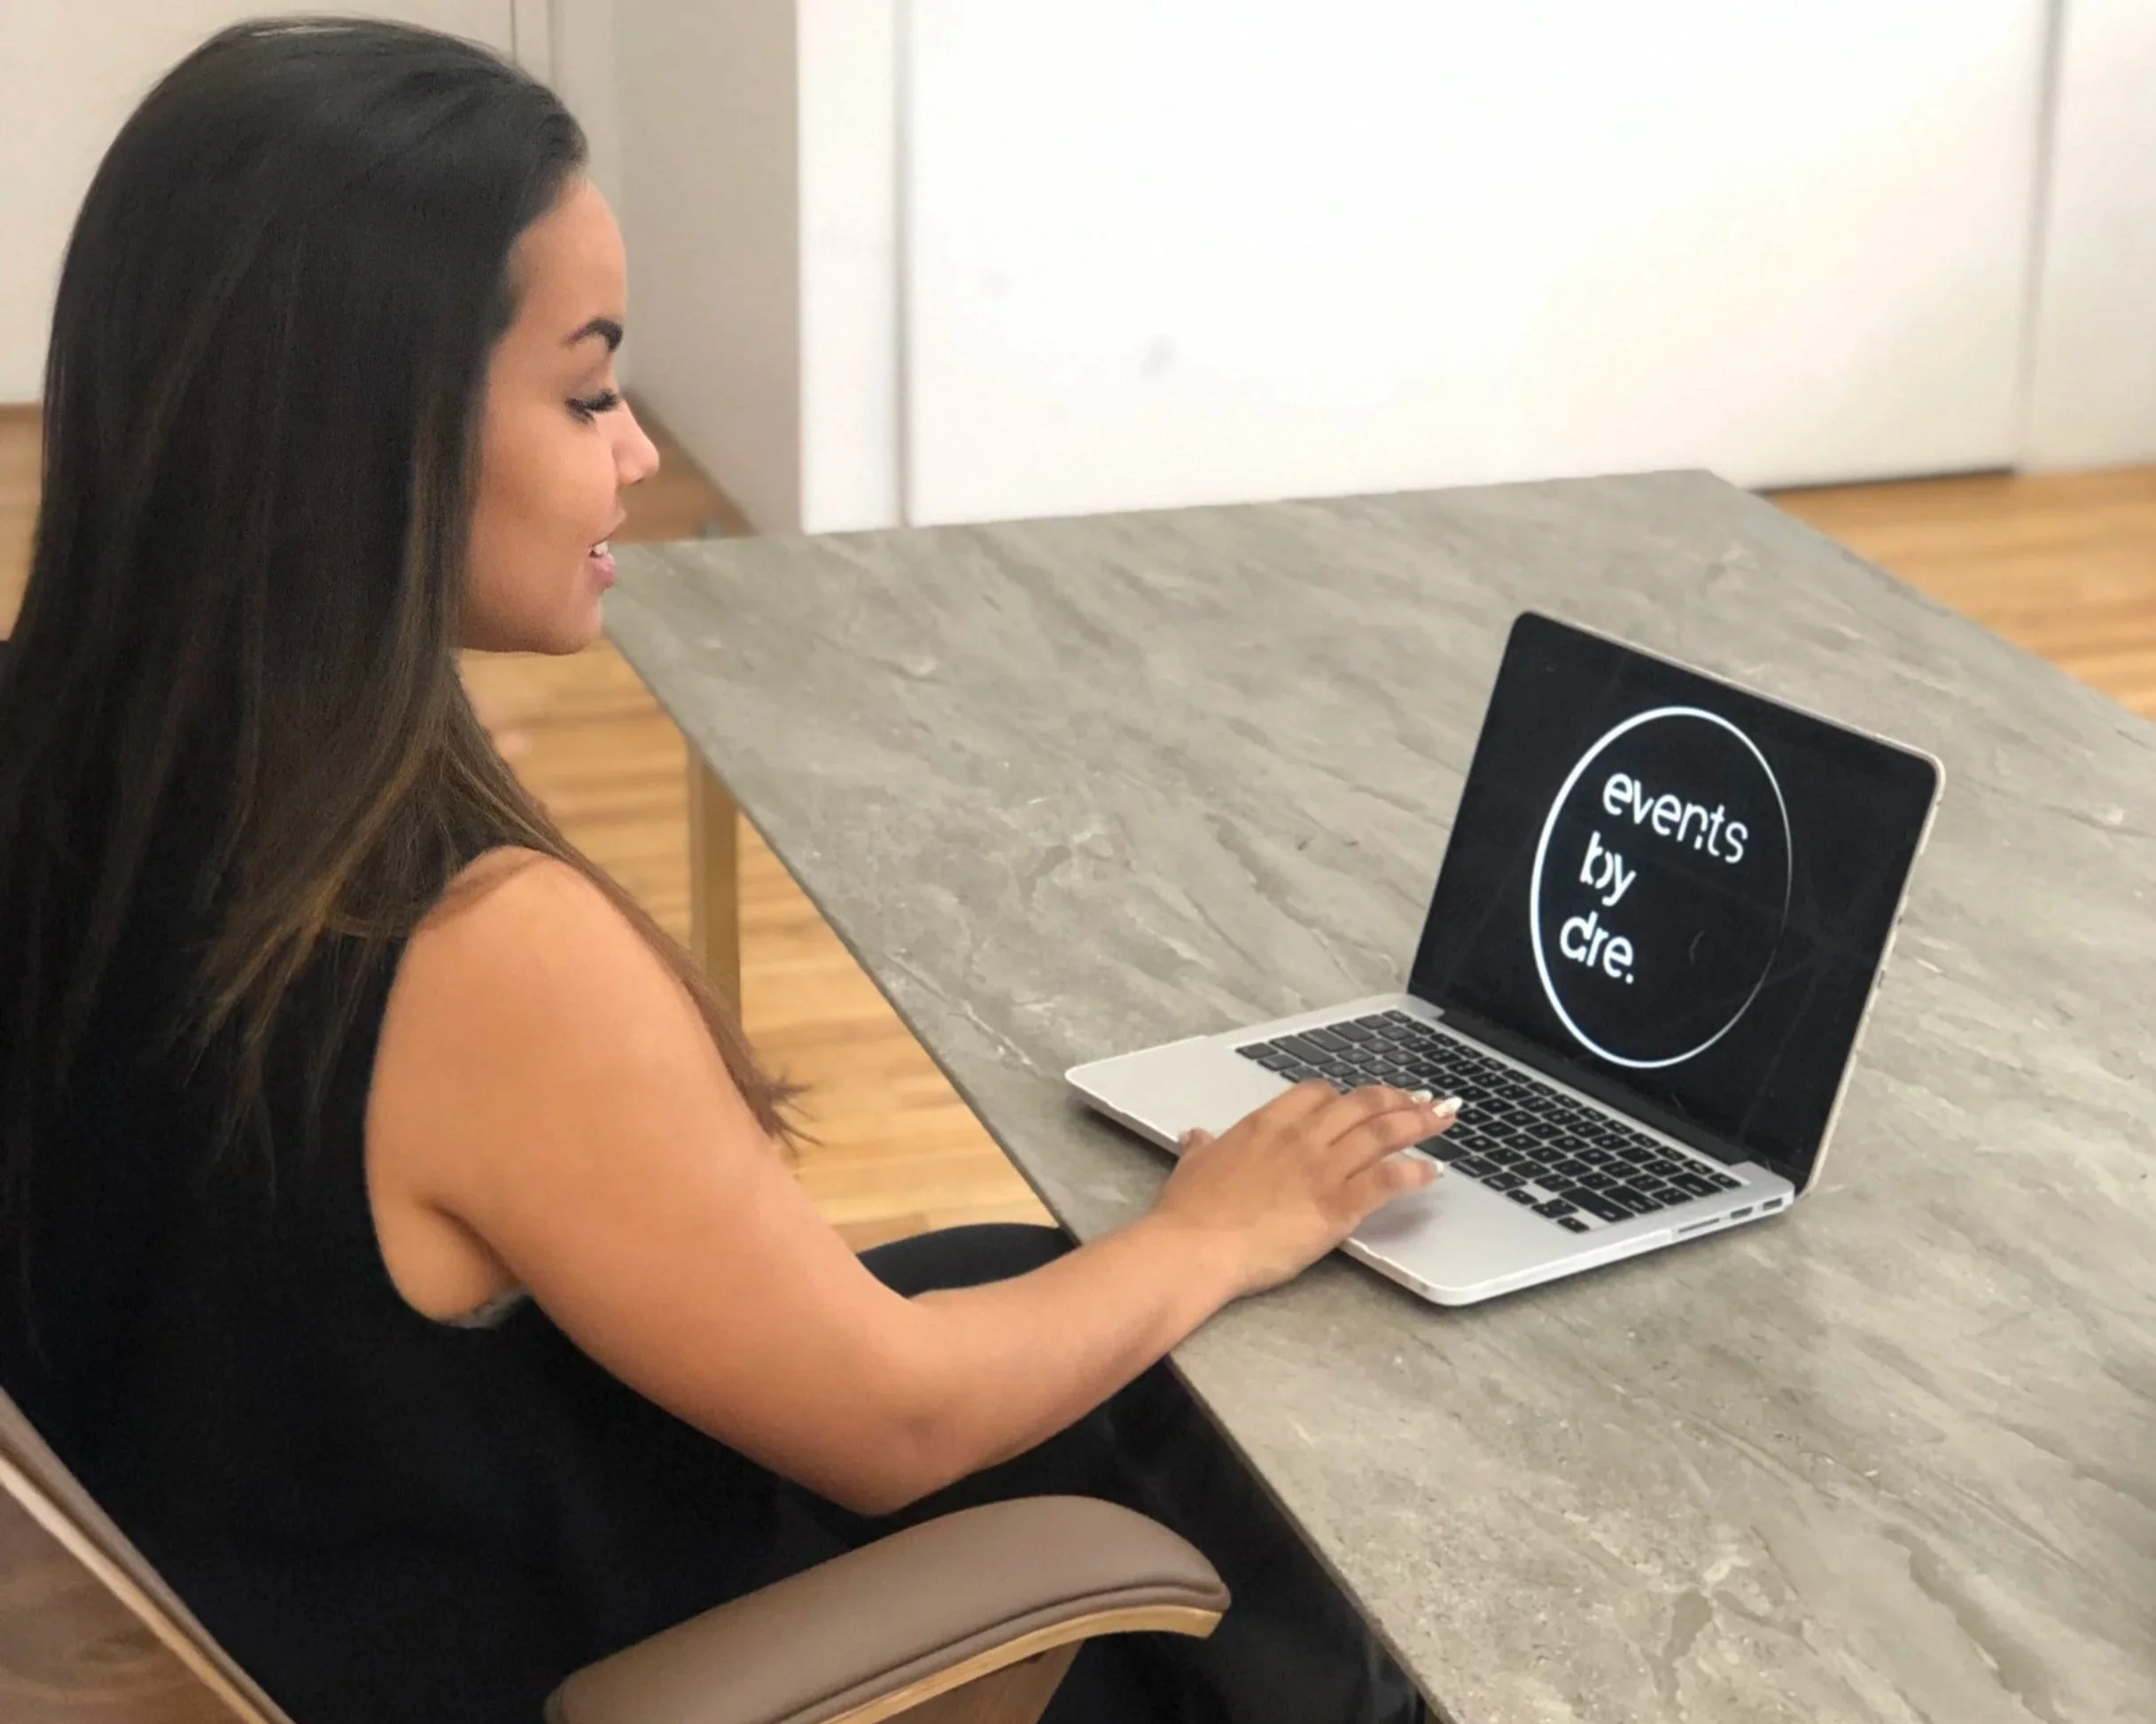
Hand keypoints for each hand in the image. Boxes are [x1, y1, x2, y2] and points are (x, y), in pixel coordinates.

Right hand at [1146, 1082, 1458, 1298]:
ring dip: (1417, 1123)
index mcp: (1266, 1125)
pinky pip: (1386, 1180)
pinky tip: (1433, 1172)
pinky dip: (1415, 1173)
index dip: (1347, 1095)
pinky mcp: (1337, 1205)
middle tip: (1421, 1099)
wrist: (1195, 1247)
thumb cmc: (1188, 1212)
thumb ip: (1202, 1148)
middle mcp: (1300, 1138)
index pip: (1317, 1095)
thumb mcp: (1192, 1166)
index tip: (1364, 1099)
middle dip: (1396, 1098)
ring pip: (1381, 1133)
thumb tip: (1196, 1136)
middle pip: (1360, 1104)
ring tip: (1442, 1118)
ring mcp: (1321, 1169)